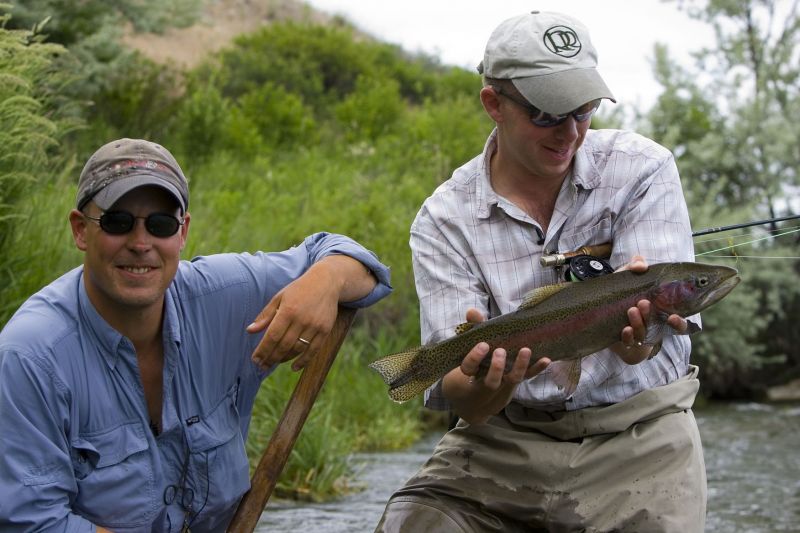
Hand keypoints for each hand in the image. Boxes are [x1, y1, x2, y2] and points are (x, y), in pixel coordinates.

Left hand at [246, 265, 338, 371]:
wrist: (326, 282)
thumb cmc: (299, 289)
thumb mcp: (279, 297)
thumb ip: (265, 315)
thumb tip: (250, 331)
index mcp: (288, 310)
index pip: (272, 336)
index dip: (263, 350)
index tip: (255, 359)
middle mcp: (301, 319)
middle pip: (284, 345)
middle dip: (271, 358)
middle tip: (262, 365)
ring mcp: (315, 326)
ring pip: (297, 349)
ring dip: (285, 359)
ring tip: (275, 362)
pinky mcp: (325, 330)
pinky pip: (313, 350)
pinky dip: (303, 361)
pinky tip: (294, 367)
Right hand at [443, 308, 550, 424]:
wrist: (473, 403)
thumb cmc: (470, 367)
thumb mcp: (465, 349)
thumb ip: (471, 329)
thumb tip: (472, 311)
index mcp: (468, 375)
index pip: (469, 368)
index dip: (474, 358)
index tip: (482, 345)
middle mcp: (485, 383)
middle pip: (491, 380)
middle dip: (497, 368)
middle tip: (500, 351)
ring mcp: (502, 385)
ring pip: (512, 380)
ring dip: (520, 367)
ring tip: (525, 350)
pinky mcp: (514, 385)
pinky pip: (526, 377)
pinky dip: (536, 369)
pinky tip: (546, 359)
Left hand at [612, 255, 687, 363]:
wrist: (601, 312)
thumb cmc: (622, 294)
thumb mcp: (628, 278)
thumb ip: (635, 266)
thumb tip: (641, 266)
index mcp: (659, 313)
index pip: (677, 324)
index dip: (679, 324)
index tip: (673, 317)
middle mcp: (652, 327)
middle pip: (657, 327)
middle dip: (650, 315)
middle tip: (643, 303)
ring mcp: (639, 336)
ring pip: (642, 334)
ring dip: (638, 322)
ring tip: (631, 310)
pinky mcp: (626, 342)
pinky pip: (629, 343)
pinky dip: (628, 336)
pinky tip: (625, 329)